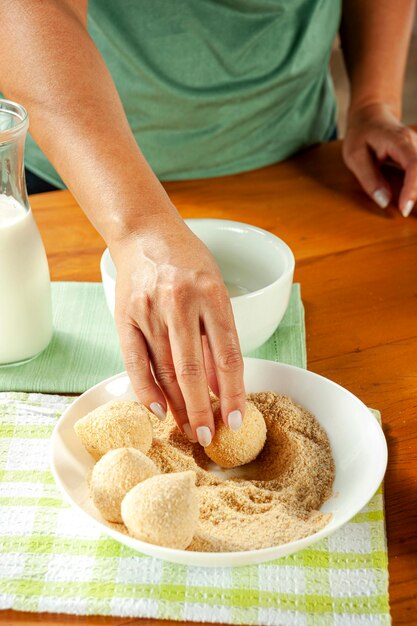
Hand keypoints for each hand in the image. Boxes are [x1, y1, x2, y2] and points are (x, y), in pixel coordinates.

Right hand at [109, 212, 245, 446]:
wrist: (145, 233)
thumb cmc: (188, 263)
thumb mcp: (215, 291)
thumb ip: (218, 336)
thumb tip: (220, 387)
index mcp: (212, 295)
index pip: (227, 356)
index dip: (232, 393)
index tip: (235, 419)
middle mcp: (180, 303)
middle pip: (194, 370)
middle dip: (202, 410)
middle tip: (208, 438)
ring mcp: (150, 310)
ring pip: (165, 370)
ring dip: (177, 405)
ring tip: (188, 429)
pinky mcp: (126, 317)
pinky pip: (136, 361)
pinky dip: (146, 389)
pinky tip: (157, 410)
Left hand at [343, 103, 416, 216]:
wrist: (371, 113)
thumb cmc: (361, 133)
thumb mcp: (355, 155)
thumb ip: (369, 178)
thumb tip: (385, 201)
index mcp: (400, 141)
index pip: (414, 165)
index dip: (412, 189)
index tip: (404, 209)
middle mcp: (415, 143)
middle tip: (411, 216)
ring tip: (413, 212)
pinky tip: (413, 201)